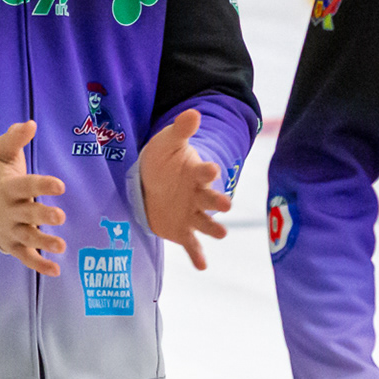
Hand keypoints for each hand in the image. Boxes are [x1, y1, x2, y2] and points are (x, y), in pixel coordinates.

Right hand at [0, 121, 66, 276]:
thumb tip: (30, 123)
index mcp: (8, 188)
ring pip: (28, 237)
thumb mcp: (1, 156)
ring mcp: (10, 230)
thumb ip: (14, 139)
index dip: (42, 186)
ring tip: (62, 246)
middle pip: (28, 214)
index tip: (60, 185)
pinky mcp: (12, 245)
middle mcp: (9, 211)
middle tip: (60, 216)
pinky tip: (56, 270)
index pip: (26, 186)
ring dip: (44, 242)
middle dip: (43, 216)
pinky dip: (39, 265)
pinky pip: (26, 257)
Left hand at [137, 109, 230, 270]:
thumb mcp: (168, 143)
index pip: (205, 172)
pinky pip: (191, 244)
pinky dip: (197, 255)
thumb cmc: (164, 159)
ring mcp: (192, 214)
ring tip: (220, 233)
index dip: (208, 171)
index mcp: (197, 174)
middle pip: (211, 200)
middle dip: (218, 202)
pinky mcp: (182, 230)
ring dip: (213, 228)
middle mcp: (199, 196)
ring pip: (206, 223)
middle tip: (225, 205)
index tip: (213, 169)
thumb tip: (193, 112)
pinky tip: (202, 266)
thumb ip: (181, 130)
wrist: (152, 181)